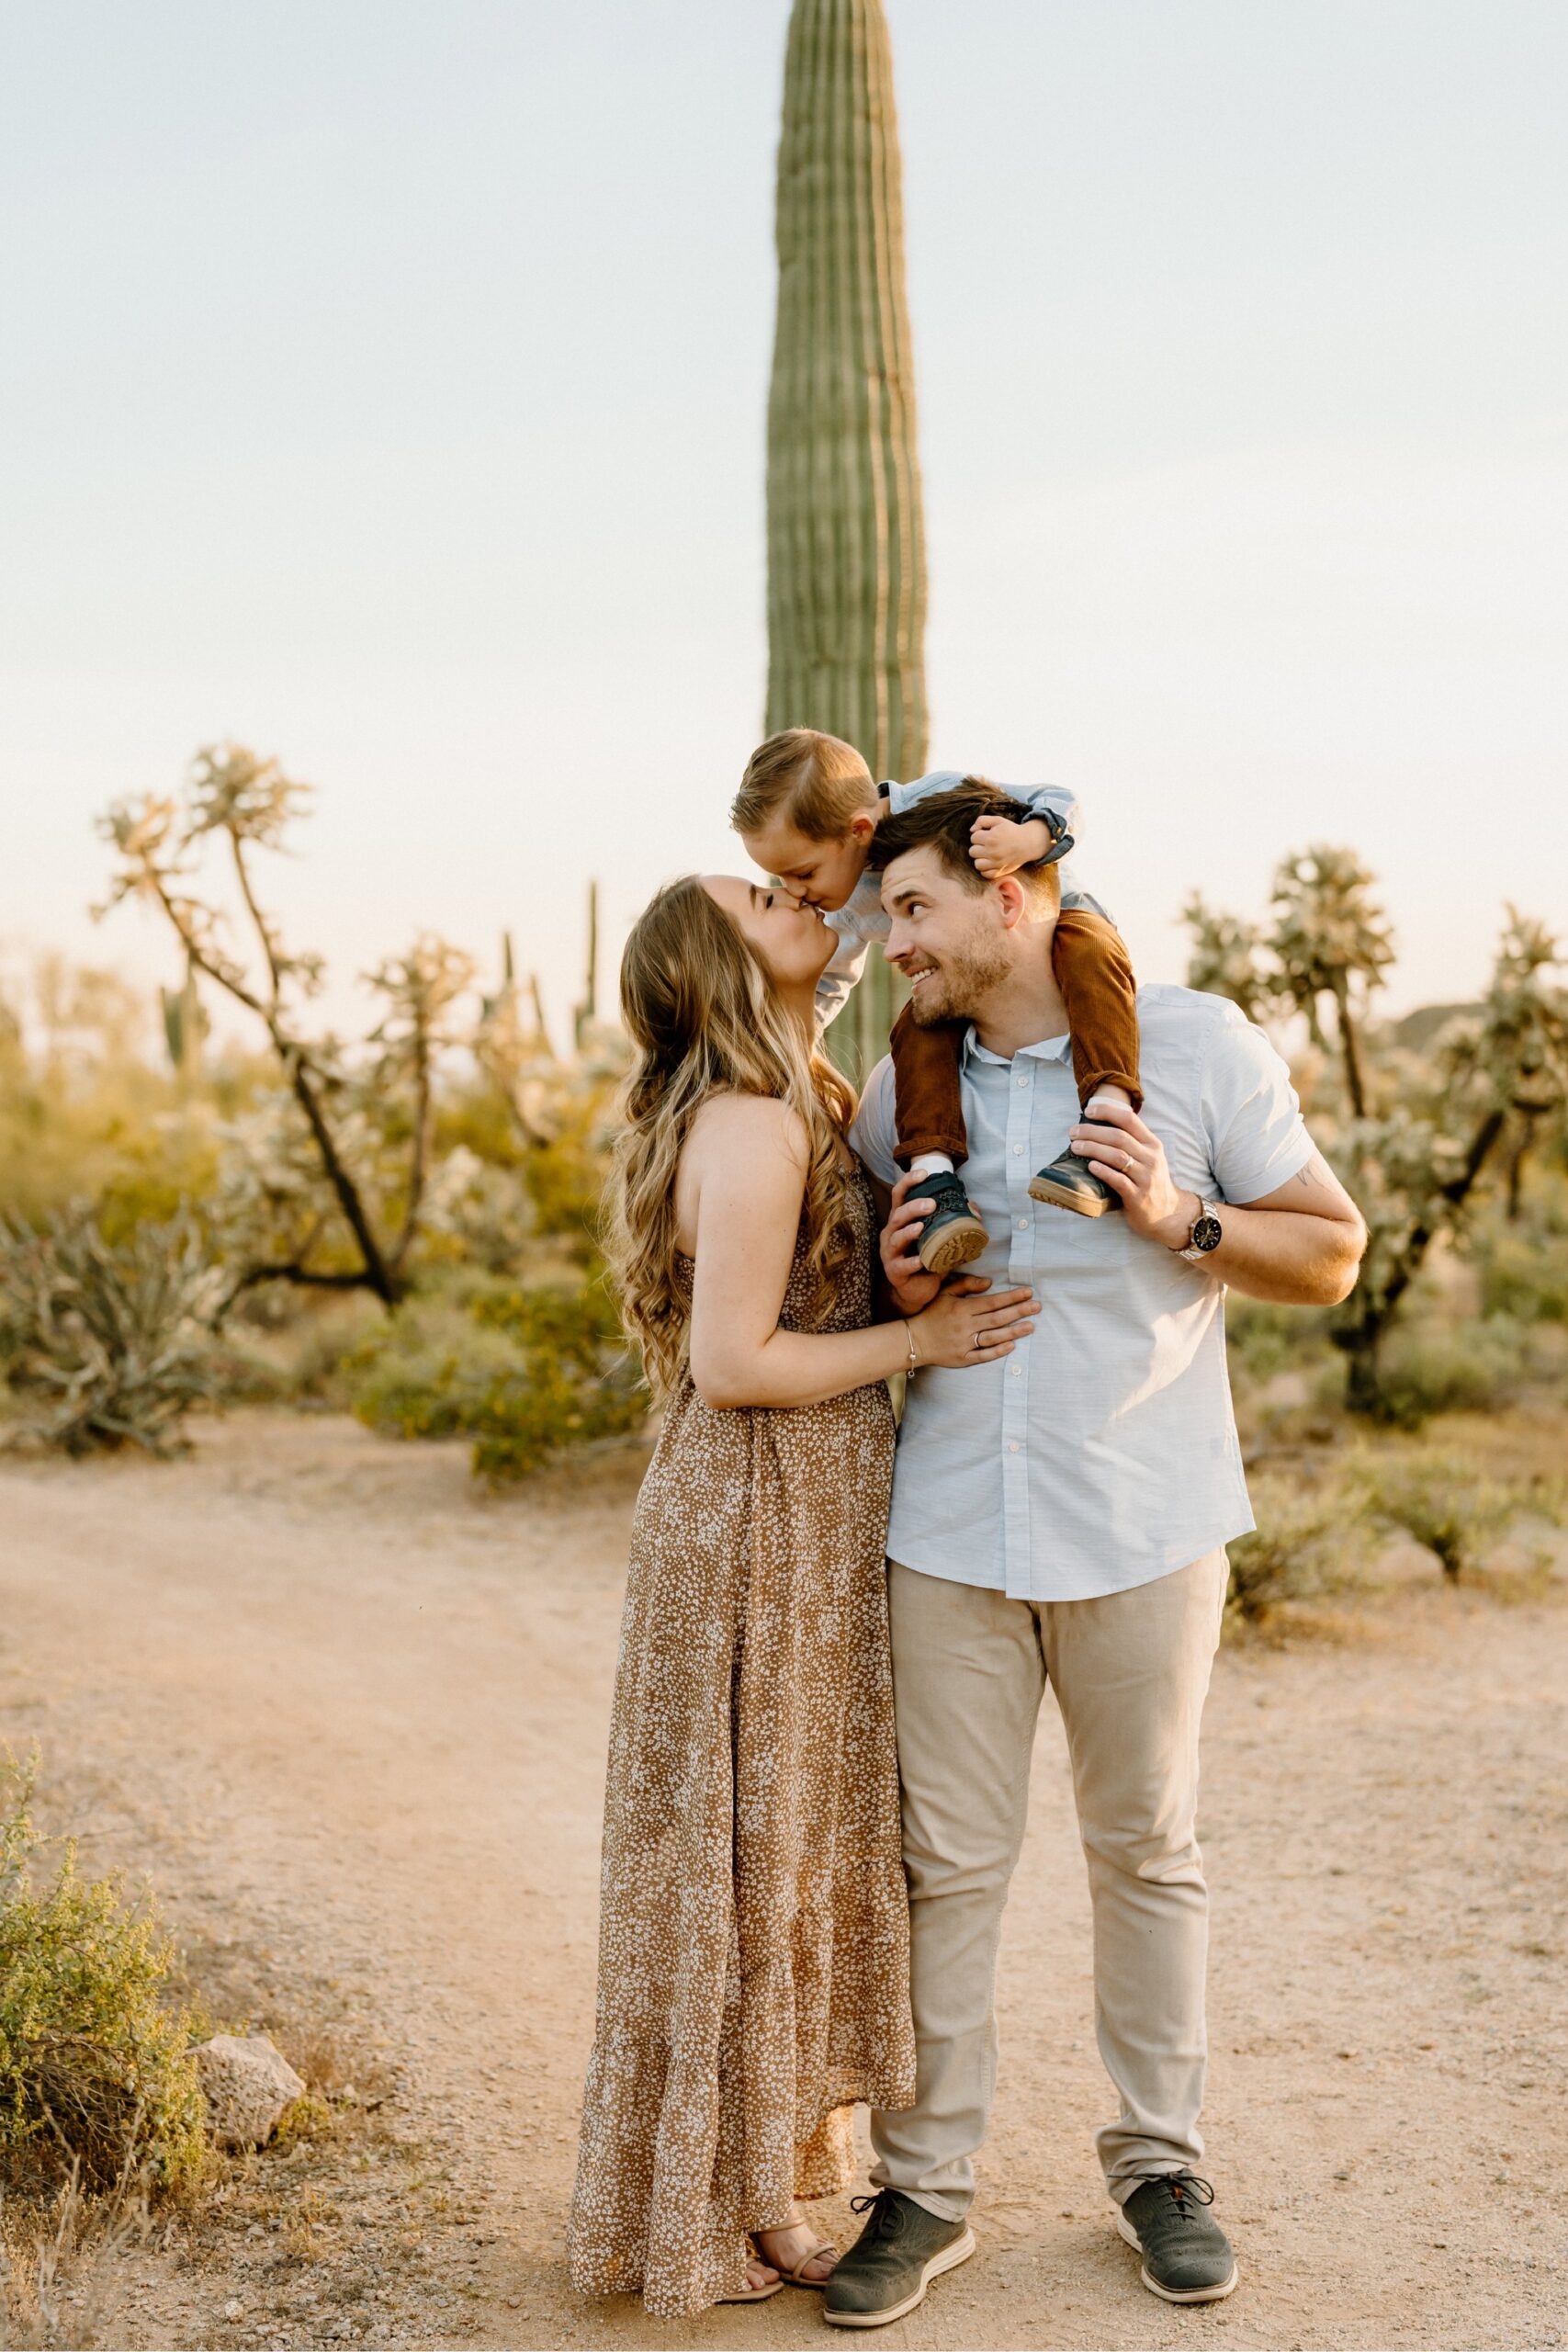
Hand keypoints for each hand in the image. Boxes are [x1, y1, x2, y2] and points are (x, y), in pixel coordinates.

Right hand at [879, 1170, 946, 1310]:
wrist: (916, 1292)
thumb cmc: (926, 1259)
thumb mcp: (940, 1239)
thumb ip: (955, 1224)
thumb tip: (975, 1210)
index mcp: (901, 1221)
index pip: (900, 1195)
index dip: (908, 1182)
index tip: (924, 1173)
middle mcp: (892, 1233)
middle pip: (897, 1214)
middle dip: (913, 1207)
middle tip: (932, 1204)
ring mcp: (890, 1253)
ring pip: (896, 1238)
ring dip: (908, 1232)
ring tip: (921, 1227)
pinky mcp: (894, 1272)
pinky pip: (901, 1266)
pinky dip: (911, 1262)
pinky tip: (921, 1261)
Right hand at [910, 1273, 1037, 1368]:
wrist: (913, 1340)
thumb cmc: (932, 1314)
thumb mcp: (945, 1294)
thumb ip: (966, 1285)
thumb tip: (989, 1282)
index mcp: (961, 1308)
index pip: (992, 1302)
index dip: (1012, 1297)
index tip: (1028, 1292)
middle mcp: (964, 1326)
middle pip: (997, 1318)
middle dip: (1019, 1312)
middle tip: (1037, 1307)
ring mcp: (964, 1344)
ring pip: (993, 1337)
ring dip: (1013, 1332)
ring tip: (1030, 1326)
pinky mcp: (962, 1359)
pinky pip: (983, 1356)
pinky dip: (997, 1351)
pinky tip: (1012, 1346)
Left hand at [969, 812, 1047, 878]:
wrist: (1028, 843)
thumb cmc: (1011, 831)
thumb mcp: (998, 820)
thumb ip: (982, 820)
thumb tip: (971, 830)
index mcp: (991, 838)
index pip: (973, 838)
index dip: (979, 835)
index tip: (987, 835)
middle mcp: (992, 852)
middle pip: (972, 851)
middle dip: (978, 847)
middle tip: (988, 845)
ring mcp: (996, 863)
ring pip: (977, 864)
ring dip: (980, 859)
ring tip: (988, 854)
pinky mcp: (999, 872)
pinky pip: (985, 874)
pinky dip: (986, 869)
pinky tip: (990, 863)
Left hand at [1069, 1100, 1196, 1246]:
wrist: (1167, 1213)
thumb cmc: (1150, 1181)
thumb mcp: (1148, 1158)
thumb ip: (1131, 1142)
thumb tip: (1097, 1126)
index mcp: (1152, 1144)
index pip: (1130, 1120)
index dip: (1108, 1112)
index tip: (1088, 1111)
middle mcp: (1151, 1158)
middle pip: (1119, 1137)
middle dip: (1092, 1132)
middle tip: (1073, 1132)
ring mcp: (1146, 1178)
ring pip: (1117, 1157)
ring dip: (1093, 1149)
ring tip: (1076, 1147)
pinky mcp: (1137, 1197)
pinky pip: (1118, 1181)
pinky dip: (1103, 1172)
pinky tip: (1090, 1166)